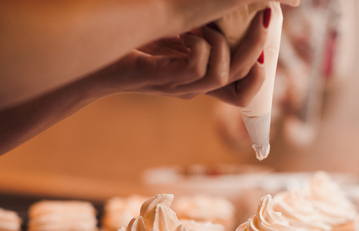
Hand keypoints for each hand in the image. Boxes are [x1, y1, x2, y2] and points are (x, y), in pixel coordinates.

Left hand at [91, 9, 268, 106]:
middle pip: (244, 82)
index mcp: (201, 79)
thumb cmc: (134, 43)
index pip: (242, 92)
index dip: (261, 71)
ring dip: (220, 41)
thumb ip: (204, 30)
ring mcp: (179, 86)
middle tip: (261, 15)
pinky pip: (197, 68)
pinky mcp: (162, 78)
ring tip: (200, 25)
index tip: (265, 37)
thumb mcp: (178, 33)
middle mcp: (195, 87)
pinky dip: (198, 44)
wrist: (94, 58)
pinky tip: (183, 33)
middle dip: (257, 46)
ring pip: (222, 75)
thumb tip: (234, 9)